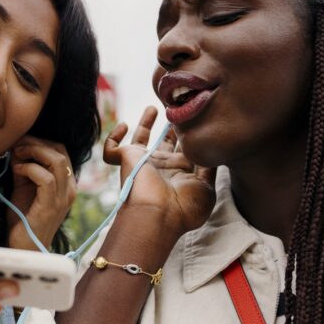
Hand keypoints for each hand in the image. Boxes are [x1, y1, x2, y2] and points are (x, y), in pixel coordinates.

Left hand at [6, 136, 76, 250]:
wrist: (24, 248)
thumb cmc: (23, 219)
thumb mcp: (24, 187)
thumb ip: (24, 168)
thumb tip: (17, 147)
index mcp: (66, 183)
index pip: (60, 150)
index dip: (40, 141)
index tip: (20, 142)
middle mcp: (69, 189)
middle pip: (60, 150)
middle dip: (36, 142)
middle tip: (16, 145)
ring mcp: (62, 198)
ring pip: (56, 160)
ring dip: (33, 151)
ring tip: (16, 154)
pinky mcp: (51, 206)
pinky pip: (45, 178)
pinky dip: (29, 168)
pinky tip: (16, 170)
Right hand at [103, 106, 216, 237]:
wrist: (158, 216)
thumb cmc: (184, 208)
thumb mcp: (206, 187)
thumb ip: (209, 167)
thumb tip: (212, 150)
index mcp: (180, 172)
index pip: (185, 150)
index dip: (190, 136)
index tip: (197, 119)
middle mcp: (162, 166)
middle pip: (165, 143)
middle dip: (172, 128)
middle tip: (179, 110)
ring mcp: (144, 162)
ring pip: (140, 140)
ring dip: (146, 122)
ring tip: (153, 107)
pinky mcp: (127, 159)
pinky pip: (111, 149)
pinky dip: (113, 137)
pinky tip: (124, 126)